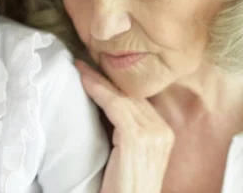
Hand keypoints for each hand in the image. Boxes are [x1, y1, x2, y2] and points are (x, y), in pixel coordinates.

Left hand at [75, 61, 173, 192]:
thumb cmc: (124, 187)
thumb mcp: (128, 153)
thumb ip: (125, 131)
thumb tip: (104, 108)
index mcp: (163, 133)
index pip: (137, 99)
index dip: (114, 84)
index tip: (93, 70)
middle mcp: (162, 131)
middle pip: (130, 94)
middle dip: (105, 77)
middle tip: (83, 63)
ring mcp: (153, 134)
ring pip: (121, 96)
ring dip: (97, 79)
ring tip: (79, 67)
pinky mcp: (138, 138)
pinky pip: (114, 105)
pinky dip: (97, 90)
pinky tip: (84, 81)